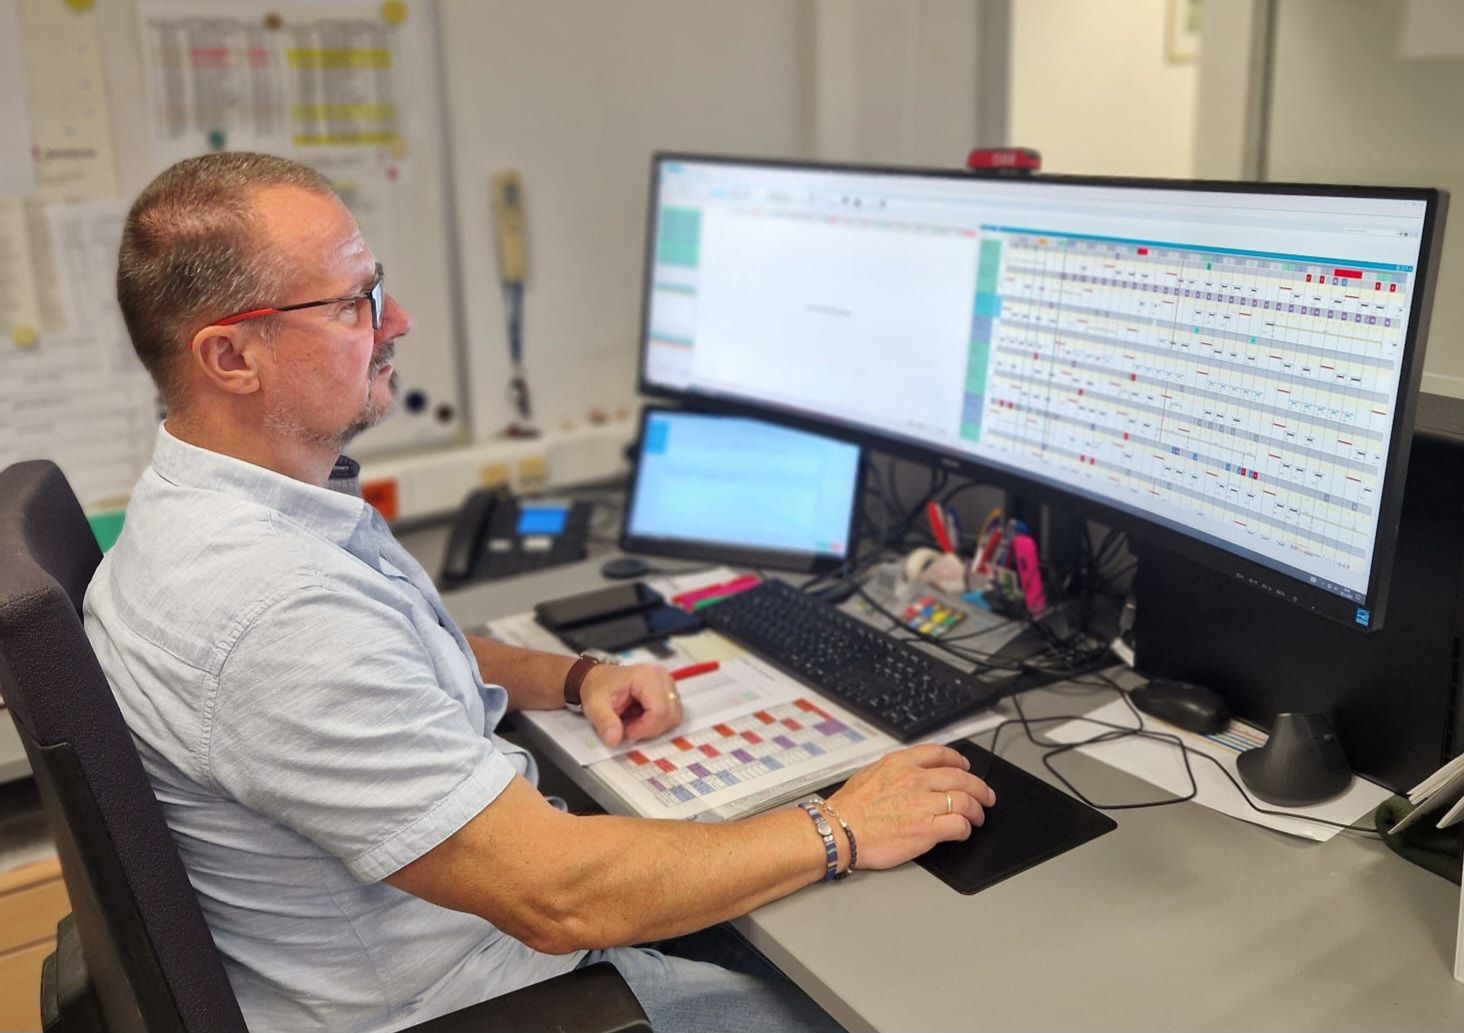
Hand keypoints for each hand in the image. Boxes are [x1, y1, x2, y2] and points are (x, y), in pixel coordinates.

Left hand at [578, 662, 682, 746]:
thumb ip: (604, 722)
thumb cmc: (598, 688)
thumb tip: (614, 739)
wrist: (598, 679)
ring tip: (634, 721)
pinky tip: (641, 718)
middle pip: (670, 716)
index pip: (659, 711)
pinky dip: (657, 723)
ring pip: (673, 717)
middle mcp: (661, 677)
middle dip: (649, 729)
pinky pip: (672, 715)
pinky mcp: (670, 692)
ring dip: (654, 727)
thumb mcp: (594, 705)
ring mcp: (668, 684)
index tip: (626, 730)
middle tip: (629, 726)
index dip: (644, 728)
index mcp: (646, 676)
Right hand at [826, 744, 995, 870]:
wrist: (839, 831)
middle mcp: (915, 779)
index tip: (965, 766)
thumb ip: (892, 770)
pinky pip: (959, 825)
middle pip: (961, 777)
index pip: (940, 754)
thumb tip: (905, 772)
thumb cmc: (848, 808)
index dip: (959, 760)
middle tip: (985, 795)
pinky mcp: (927, 829)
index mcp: (901, 763)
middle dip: (979, 787)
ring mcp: (923, 804)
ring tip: (978, 817)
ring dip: (977, 809)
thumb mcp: (868, 774)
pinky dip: (965, 828)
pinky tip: (962, 832)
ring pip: (966, 800)